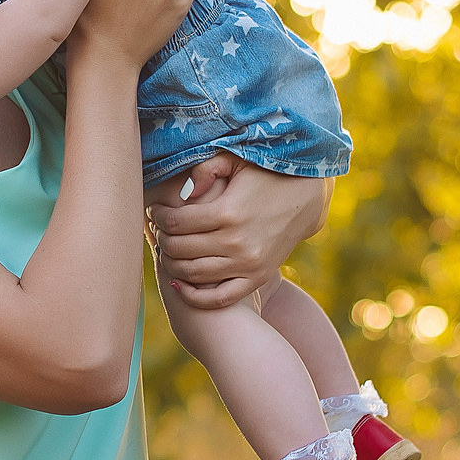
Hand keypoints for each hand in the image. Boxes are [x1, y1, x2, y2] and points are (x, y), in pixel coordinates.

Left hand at [148, 155, 330, 308]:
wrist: (306, 200)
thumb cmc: (265, 175)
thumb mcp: (237, 161)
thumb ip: (207, 169)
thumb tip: (184, 192)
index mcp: (228, 212)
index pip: (176, 222)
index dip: (158, 217)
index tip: (154, 211)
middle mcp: (237, 243)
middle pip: (180, 250)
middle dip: (161, 239)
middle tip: (157, 230)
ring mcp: (247, 264)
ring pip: (193, 275)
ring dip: (171, 264)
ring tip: (166, 250)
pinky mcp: (257, 278)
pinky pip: (219, 298)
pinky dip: (195, 296)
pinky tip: (180, 284)